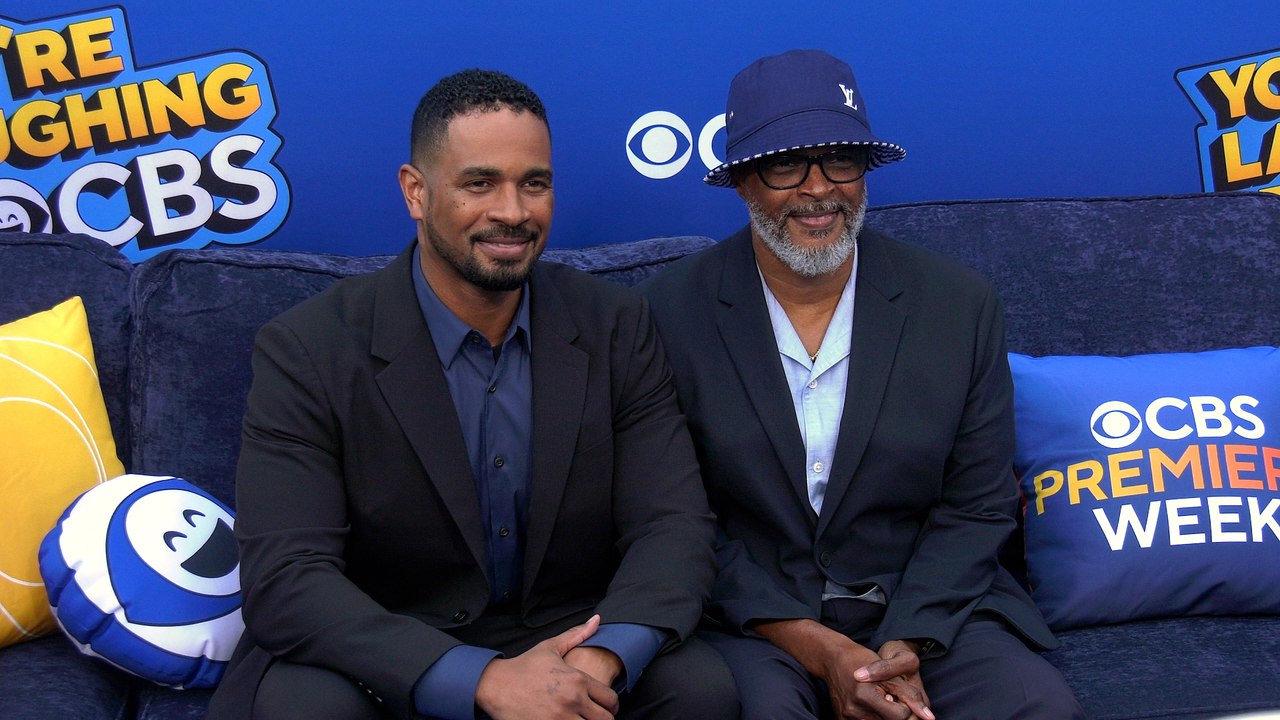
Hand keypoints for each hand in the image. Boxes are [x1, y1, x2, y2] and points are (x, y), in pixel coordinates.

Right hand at [475, 615, 619, 719]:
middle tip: (596, 717)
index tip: (607, 707)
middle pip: (605, 719)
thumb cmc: (524, 666)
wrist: (495, 685)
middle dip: (604, 719)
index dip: (612, 705)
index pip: (610, 699)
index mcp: (577, 680)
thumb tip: (597, 620)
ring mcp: (560, 719)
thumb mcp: (550, 648)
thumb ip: (577, 635)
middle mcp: (572, 701)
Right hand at [753, 619, 929, 719]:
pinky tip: (868, 705)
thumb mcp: (889, 672)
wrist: (832, 659)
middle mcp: (854, 711)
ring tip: (877, 699)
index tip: (894, 692)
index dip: (903, 705)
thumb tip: (930, 717)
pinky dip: (871, 717)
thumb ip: (910, 695)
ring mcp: (846, 717)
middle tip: (886, 695)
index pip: (900, 716)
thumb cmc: (862, 660)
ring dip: (882, 715)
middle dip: (893, 711)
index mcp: (865, 696)